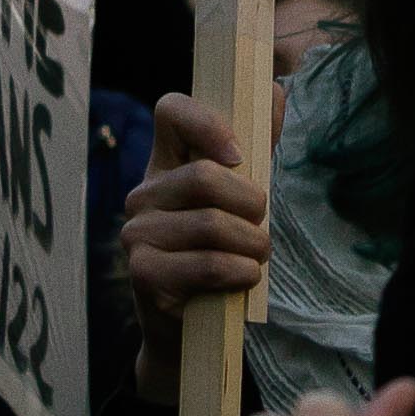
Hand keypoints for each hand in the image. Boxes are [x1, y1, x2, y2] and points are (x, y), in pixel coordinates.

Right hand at [120, 94, 264, 388]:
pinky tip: (244, 278)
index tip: (239, 156)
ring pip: (211, 224)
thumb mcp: (242, 192)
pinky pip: (207, 264)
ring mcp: (137, 234)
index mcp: (166, 162)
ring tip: (256, 256)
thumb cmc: (222, 247)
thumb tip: (277, 92)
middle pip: (204, 177)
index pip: (170, 110)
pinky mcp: (143, 274)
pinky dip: (239, 272)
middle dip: (251, 204)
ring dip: (252, 244)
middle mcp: (143, 194)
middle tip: (261, 225)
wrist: (193, 322)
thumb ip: (260, 142)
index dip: (208, 122)